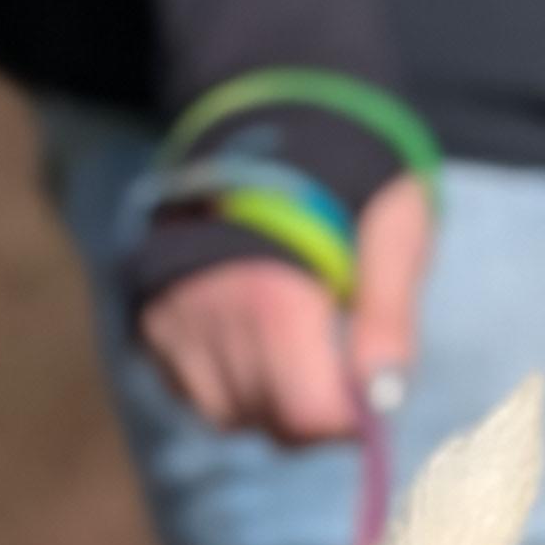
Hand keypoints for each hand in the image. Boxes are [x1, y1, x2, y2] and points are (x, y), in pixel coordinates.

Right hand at [139, 173, 431, 443]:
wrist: (263, 121)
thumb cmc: (344, 178)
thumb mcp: (394, 225)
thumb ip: (390, 312)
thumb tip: (384, 396)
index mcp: (271, 294)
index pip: (308, 415)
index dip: (348, 416)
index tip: (366, 385)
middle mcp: (209, 315)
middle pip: (275, 424)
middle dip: (315, 405)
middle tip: (333, 348)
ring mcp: (171, 322)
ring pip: (237, 417)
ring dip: (272, 397)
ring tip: (292, 332)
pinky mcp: (150, 327)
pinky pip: (201, 397)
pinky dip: (233, 383)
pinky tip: (252, 333)